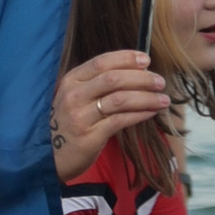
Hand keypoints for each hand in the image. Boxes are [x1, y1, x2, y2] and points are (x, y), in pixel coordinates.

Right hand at [51, 49, 171, 177]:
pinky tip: (151, 112)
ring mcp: (81, 116)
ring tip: (163, 99)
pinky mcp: (90, 136)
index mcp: (71, 81)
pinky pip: (120, 120)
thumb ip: (97, 84)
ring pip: (120, 99)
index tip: (146, 60)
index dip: (126, 58)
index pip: (101, 62)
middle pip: (114, 79)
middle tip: (160, 82)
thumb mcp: (76, 98)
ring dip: (146, 97)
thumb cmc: (69, 123)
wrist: (51, 156)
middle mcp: (74, 95)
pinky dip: (140, 114)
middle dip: (142, 78)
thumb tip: (135, 72)